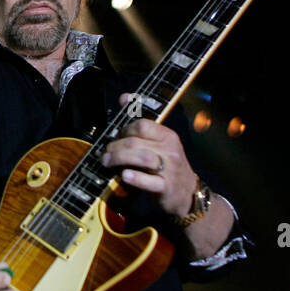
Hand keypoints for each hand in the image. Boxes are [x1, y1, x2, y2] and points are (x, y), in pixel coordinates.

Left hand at [99, 93, 198, 216]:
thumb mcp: (158, 143)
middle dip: (115, 147)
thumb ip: (141, 123)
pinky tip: (124, 175)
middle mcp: (170, 149)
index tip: (115, 138)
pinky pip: (149, 181)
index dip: (124, 130)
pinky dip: (135, 177)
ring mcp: (170, 168)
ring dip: (120, 159)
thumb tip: (124, 97)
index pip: (141, 125)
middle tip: (104, 155)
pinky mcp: (166, 187)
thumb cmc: (165, 165)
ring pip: (142, 158)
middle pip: (136, 142)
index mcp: (167, 136)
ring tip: (107, 163)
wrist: (185, 193)